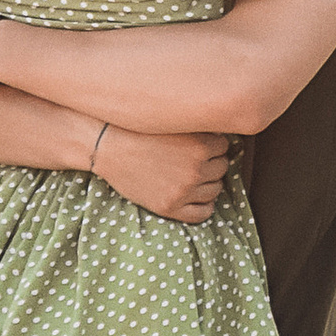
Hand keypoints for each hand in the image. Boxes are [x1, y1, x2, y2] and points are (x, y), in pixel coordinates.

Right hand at [94, 125, 233, 223]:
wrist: (108, 147)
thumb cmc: (139, 130)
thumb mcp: (174, 122)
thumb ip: (200, 128)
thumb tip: (227, 136)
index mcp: (200, 144)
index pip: (225, 146)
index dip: (213, 144)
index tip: (200, 143)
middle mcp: (196, 169)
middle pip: (222, 167)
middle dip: (211, 162)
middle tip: (193, 159)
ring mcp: (184, 190)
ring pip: (215, 189)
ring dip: (208, 183)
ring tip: (190, 175)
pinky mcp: (171, 207)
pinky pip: (203, 213)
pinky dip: (204, 206)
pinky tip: (194, 196)